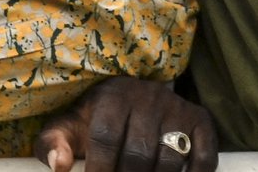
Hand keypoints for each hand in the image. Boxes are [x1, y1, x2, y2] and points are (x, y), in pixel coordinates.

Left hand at [34, 77, 217, 171]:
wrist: (130, 94)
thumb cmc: (93, 118)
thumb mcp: (67, 126)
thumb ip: (52, 145)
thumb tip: (59, 166)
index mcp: (113, 96)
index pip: (106, 138)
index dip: (98, 169)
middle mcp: (149, 97)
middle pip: (139, 154)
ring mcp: (177, 108)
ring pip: (170, 160)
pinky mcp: (199, 119)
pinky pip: (205, 155)